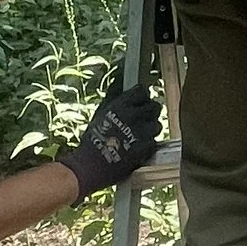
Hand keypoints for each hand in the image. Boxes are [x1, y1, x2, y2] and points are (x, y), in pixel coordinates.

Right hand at [60, 80, 161, 198]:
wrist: (89, 166)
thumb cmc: (92, 139)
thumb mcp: (100, 113)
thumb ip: (113, 96)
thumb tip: (120, 79)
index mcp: (120, 105)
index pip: (142, 92)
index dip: (141, 98)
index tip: (139, 103)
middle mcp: (132, 116)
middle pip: (154, 107)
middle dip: (149, 112)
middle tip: (141, 120)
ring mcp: (141, 132)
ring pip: (157, 124)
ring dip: (150, 128)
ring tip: (139, 135)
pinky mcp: (146, 148)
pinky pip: (154, 140)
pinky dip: (149, 143)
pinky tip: (138, 146)